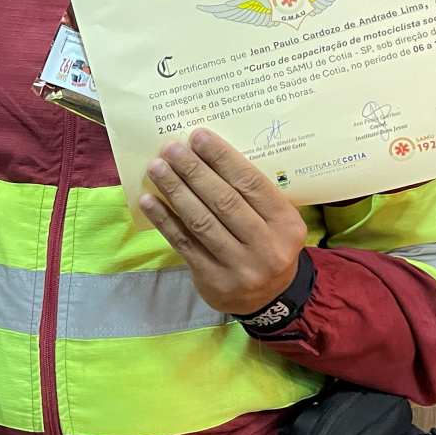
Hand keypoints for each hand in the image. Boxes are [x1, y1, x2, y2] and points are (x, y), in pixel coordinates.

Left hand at [138, 130, 306, 314]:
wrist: (268, 298)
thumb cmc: (267, 244)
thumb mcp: (275, 221)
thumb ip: (252, 194)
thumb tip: (207, 154)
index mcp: (286, 224)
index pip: (251, 183)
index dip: (222, 158)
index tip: (198, 136)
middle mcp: (266, 246)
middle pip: (223, 201)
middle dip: (194, 171)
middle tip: (171, 148)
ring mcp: (239, 266)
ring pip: (201, 221)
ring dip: (175, 191)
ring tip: (156, 168)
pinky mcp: (213, 279)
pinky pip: (184, 243)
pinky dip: (164, 219)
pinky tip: (149, 200)